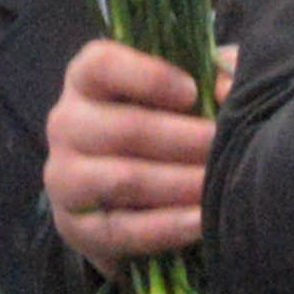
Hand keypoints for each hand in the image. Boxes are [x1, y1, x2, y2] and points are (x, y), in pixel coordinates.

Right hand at [44, 40, 216, 262]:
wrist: (131, 201)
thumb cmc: (165, 130)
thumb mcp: (186, 96)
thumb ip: (210, 78)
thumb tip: (228, 89)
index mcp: (88, 81)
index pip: (102, 65)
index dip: (149, 77)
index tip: (193, 92)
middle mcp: (67, 124)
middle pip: (125, 129)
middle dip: (184, 140)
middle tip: (224, 147)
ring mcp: (65, 177)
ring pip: (125, 179)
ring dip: (180, 183)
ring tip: (218, 183)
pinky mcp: (75, 226)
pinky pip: (124, 229)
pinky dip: (168, 226)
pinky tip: (202, 220)